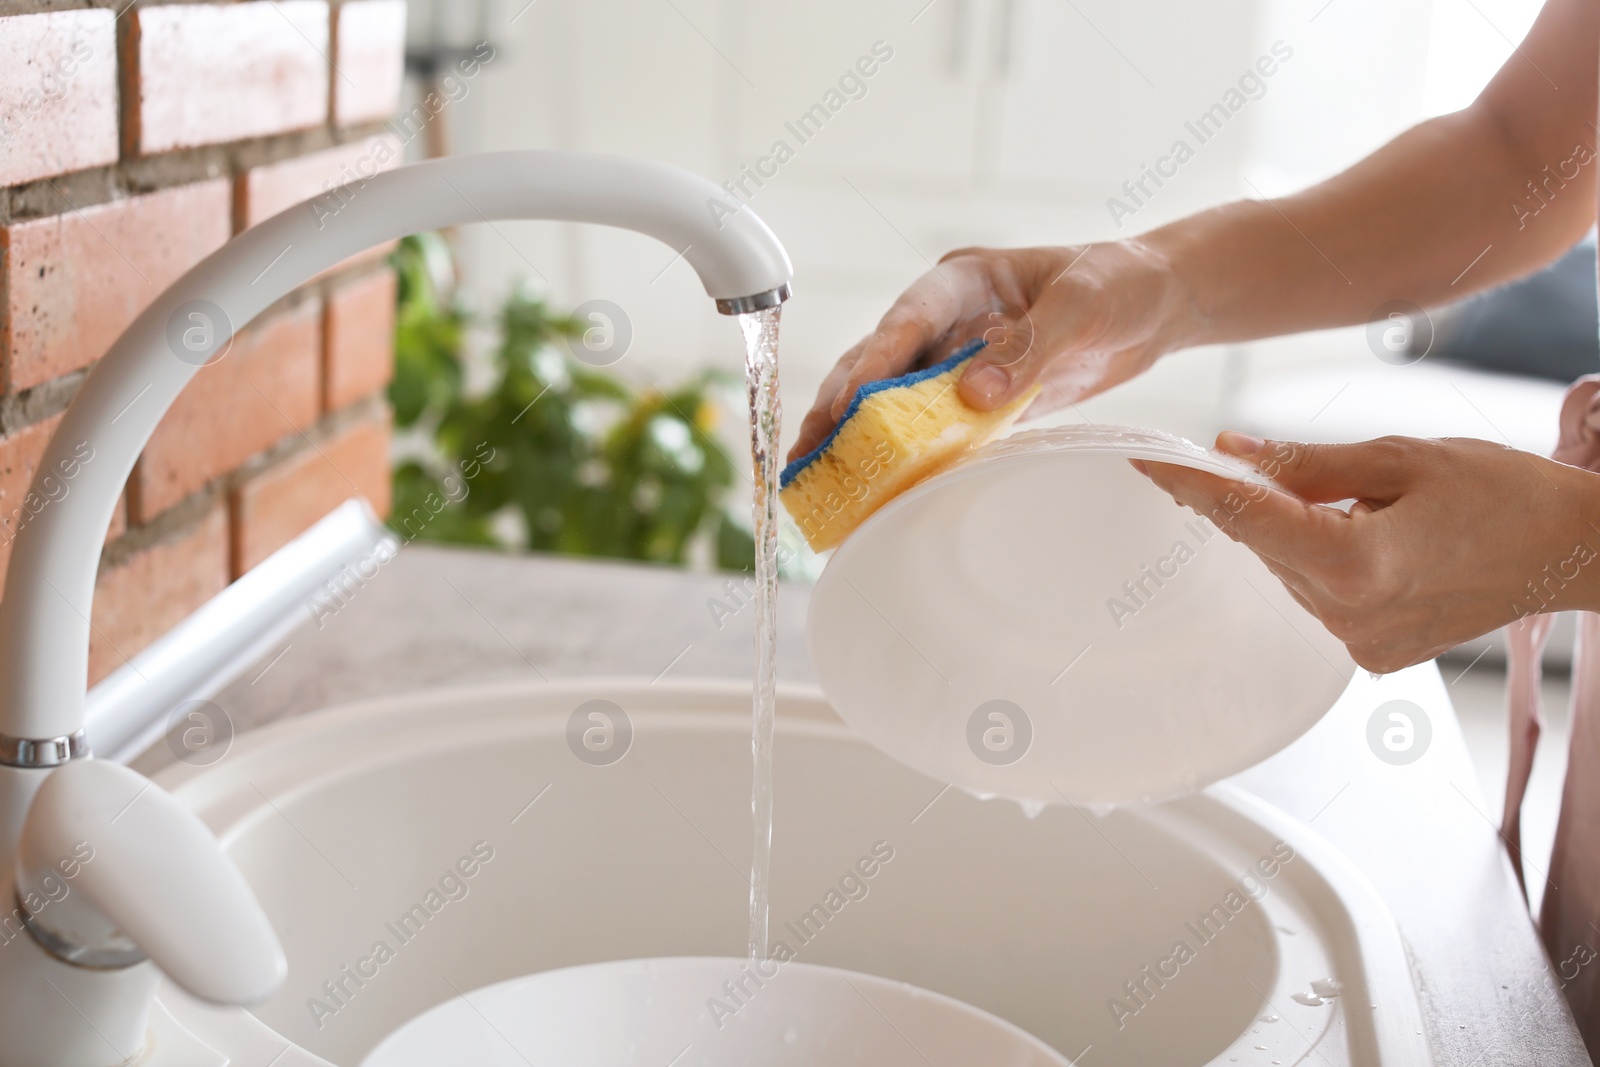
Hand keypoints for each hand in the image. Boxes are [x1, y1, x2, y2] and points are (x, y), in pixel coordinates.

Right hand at [787, 241, 1197, 461]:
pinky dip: (904, 455)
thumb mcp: (1081, 306)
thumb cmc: (1121, 283)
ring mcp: (959, 359)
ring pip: (895, 399)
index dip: (874, 361)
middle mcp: (948, 318)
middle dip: (839, 406)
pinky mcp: (979, 397)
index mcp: (962, 280)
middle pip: (880, 362)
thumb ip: (1028, 348)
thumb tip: (970, 394)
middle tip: (806, 451)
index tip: (848, 402)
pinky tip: (878, 486)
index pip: (906, 320)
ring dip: (859, 436)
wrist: (1158, 304)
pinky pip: (933, 428)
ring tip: (818, 475)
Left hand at [1136, 432, 1599, 672]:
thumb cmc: (1506, 495)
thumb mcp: (1400, 458)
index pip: (1245, 517)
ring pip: (1291, 568)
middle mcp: (1348, 616)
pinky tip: (1375, 539)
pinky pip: (1322, 594)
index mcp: (1354, 565)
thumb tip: (1232, 452)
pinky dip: (1327, 560)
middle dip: (1258, 498)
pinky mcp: (1375, 654)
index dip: (1190, 484)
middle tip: (1267, 459)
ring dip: (1299, 530)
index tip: (1146, 459)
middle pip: (1265, 542)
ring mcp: (1361, 642)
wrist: (1575, 553)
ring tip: (1368, 503)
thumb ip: (1306, 462)